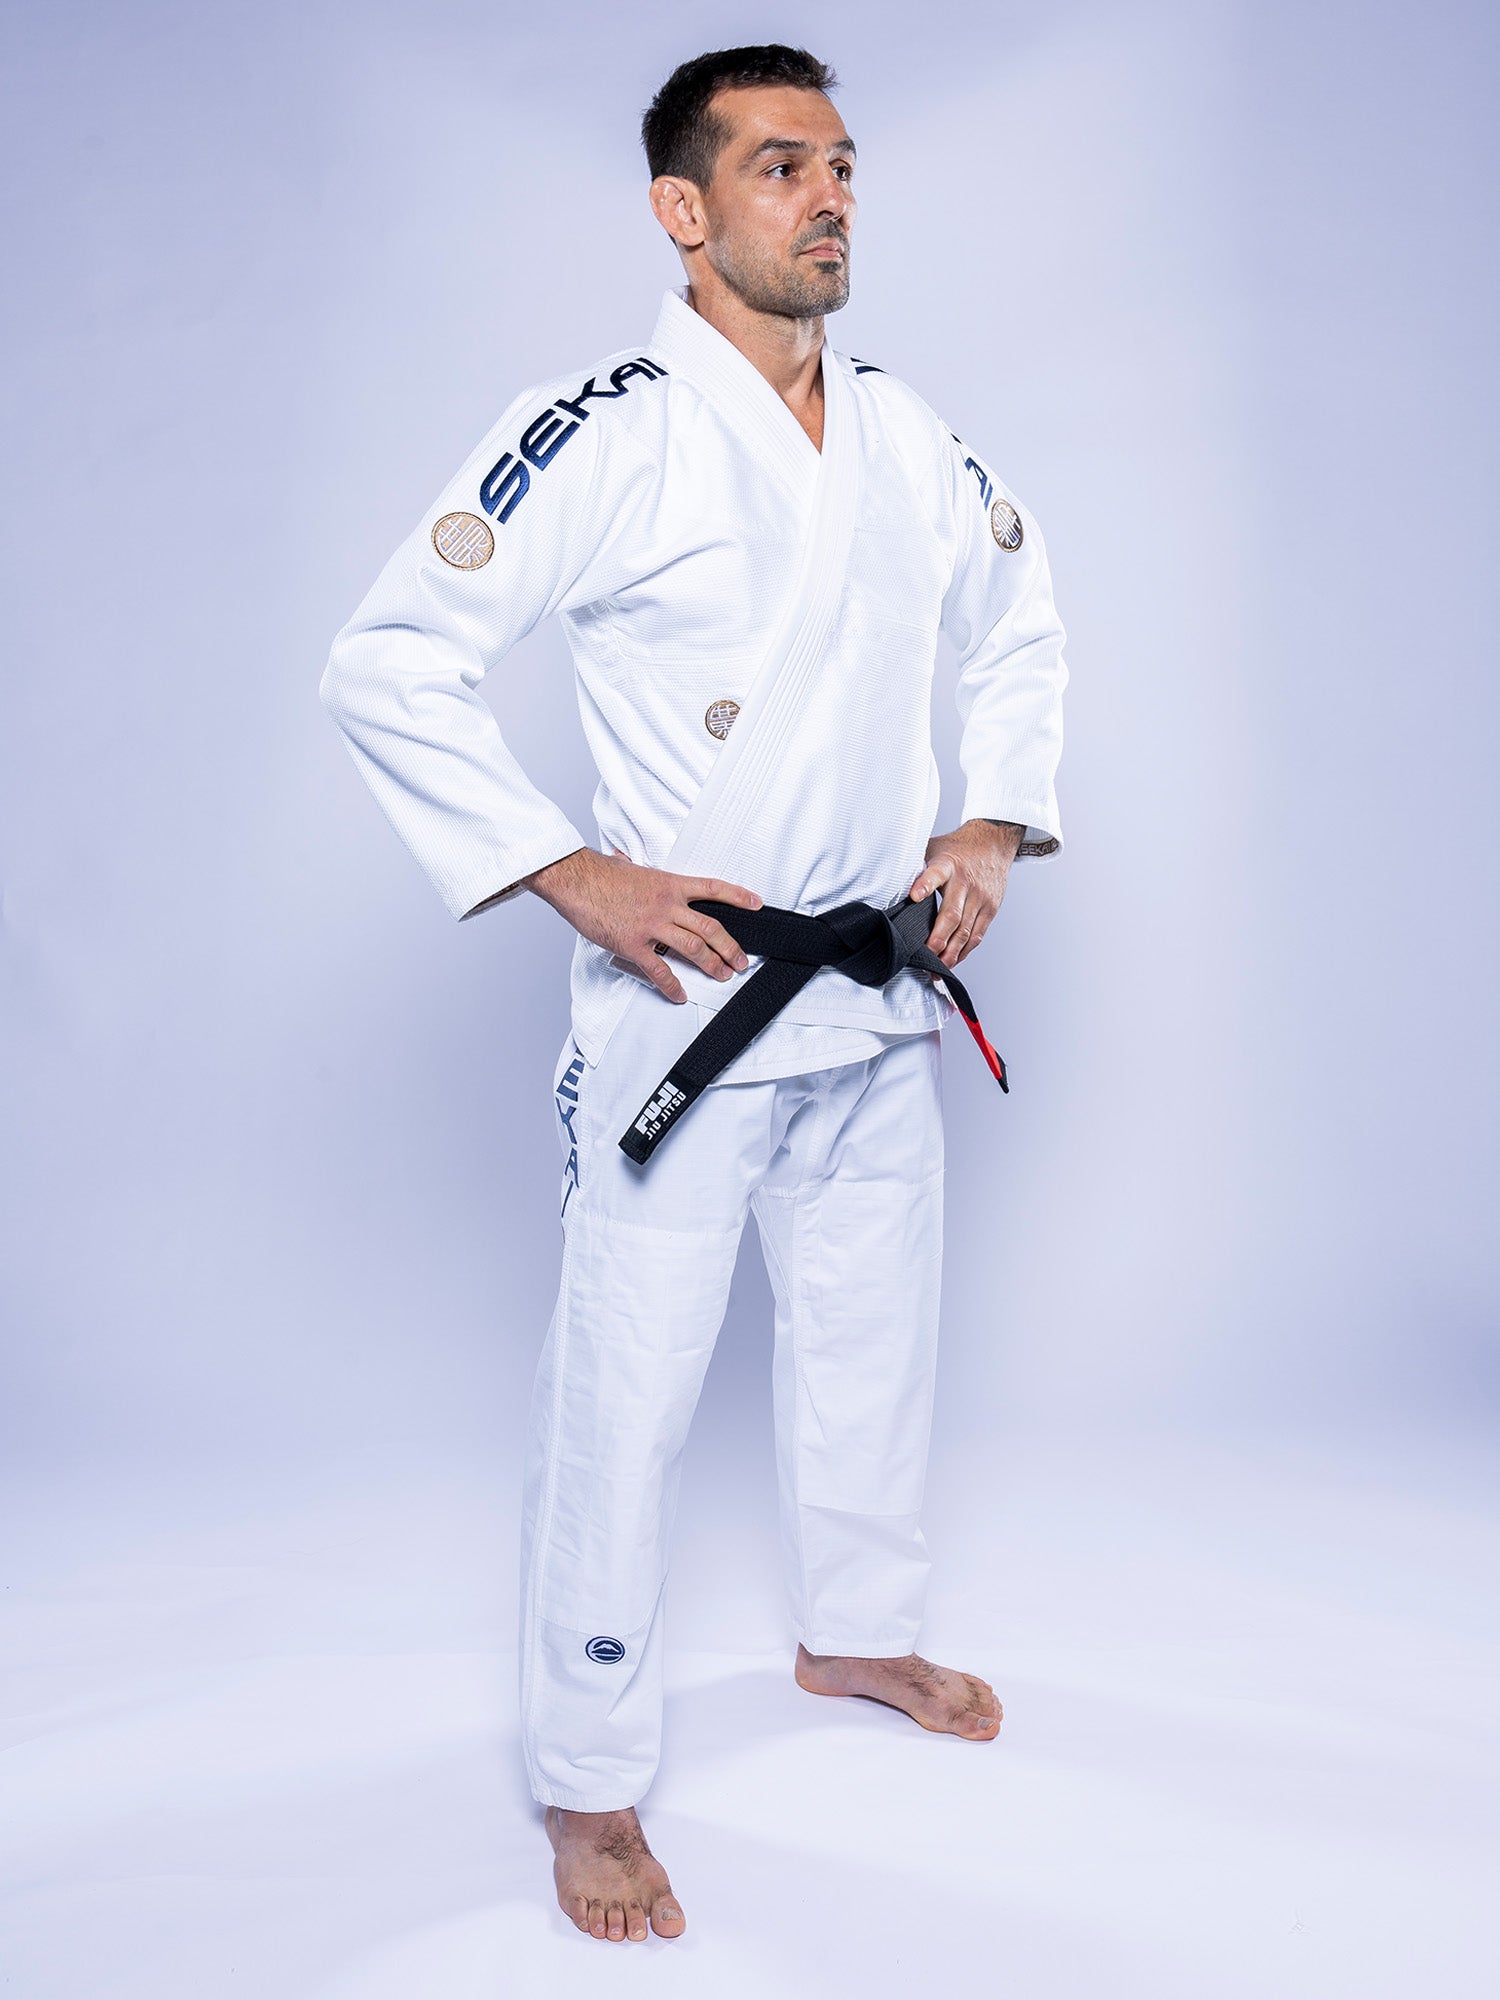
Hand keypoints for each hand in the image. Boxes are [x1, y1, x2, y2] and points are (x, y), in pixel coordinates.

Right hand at [523, 846, 761, 1003]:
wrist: (576, 879)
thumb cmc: (598, 874)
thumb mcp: (627, 866)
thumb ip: (636, 868)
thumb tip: (624, 858)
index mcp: (669, 883)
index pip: (713, 888)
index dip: (738, 896)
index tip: (757, 904)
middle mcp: (667, 905)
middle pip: (710, 928)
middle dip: (730, 947)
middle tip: (741, 961)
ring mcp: (652, 925)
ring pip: (693, 949)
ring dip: (712, 965)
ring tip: (723, 976)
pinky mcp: (633, 944)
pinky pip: (659, 970)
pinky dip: (672, 985)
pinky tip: (680, 994)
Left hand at [907, 819, 1023, 968]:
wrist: (993, 844)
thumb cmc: (957, 850)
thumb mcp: (932, 848)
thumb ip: (915, 866)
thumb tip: (886, 882)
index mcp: (947, 865)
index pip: (935, 875)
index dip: (925, 885)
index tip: (914, 896)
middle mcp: (965, 883)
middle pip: (952, 915)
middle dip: (938, 938)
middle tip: (926, 954)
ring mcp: (980, 898)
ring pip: (966, 931)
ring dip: (951, 953)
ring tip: (937, 968)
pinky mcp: (990, 909)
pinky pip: (977, 936)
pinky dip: (964, 951)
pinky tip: (952, 961)